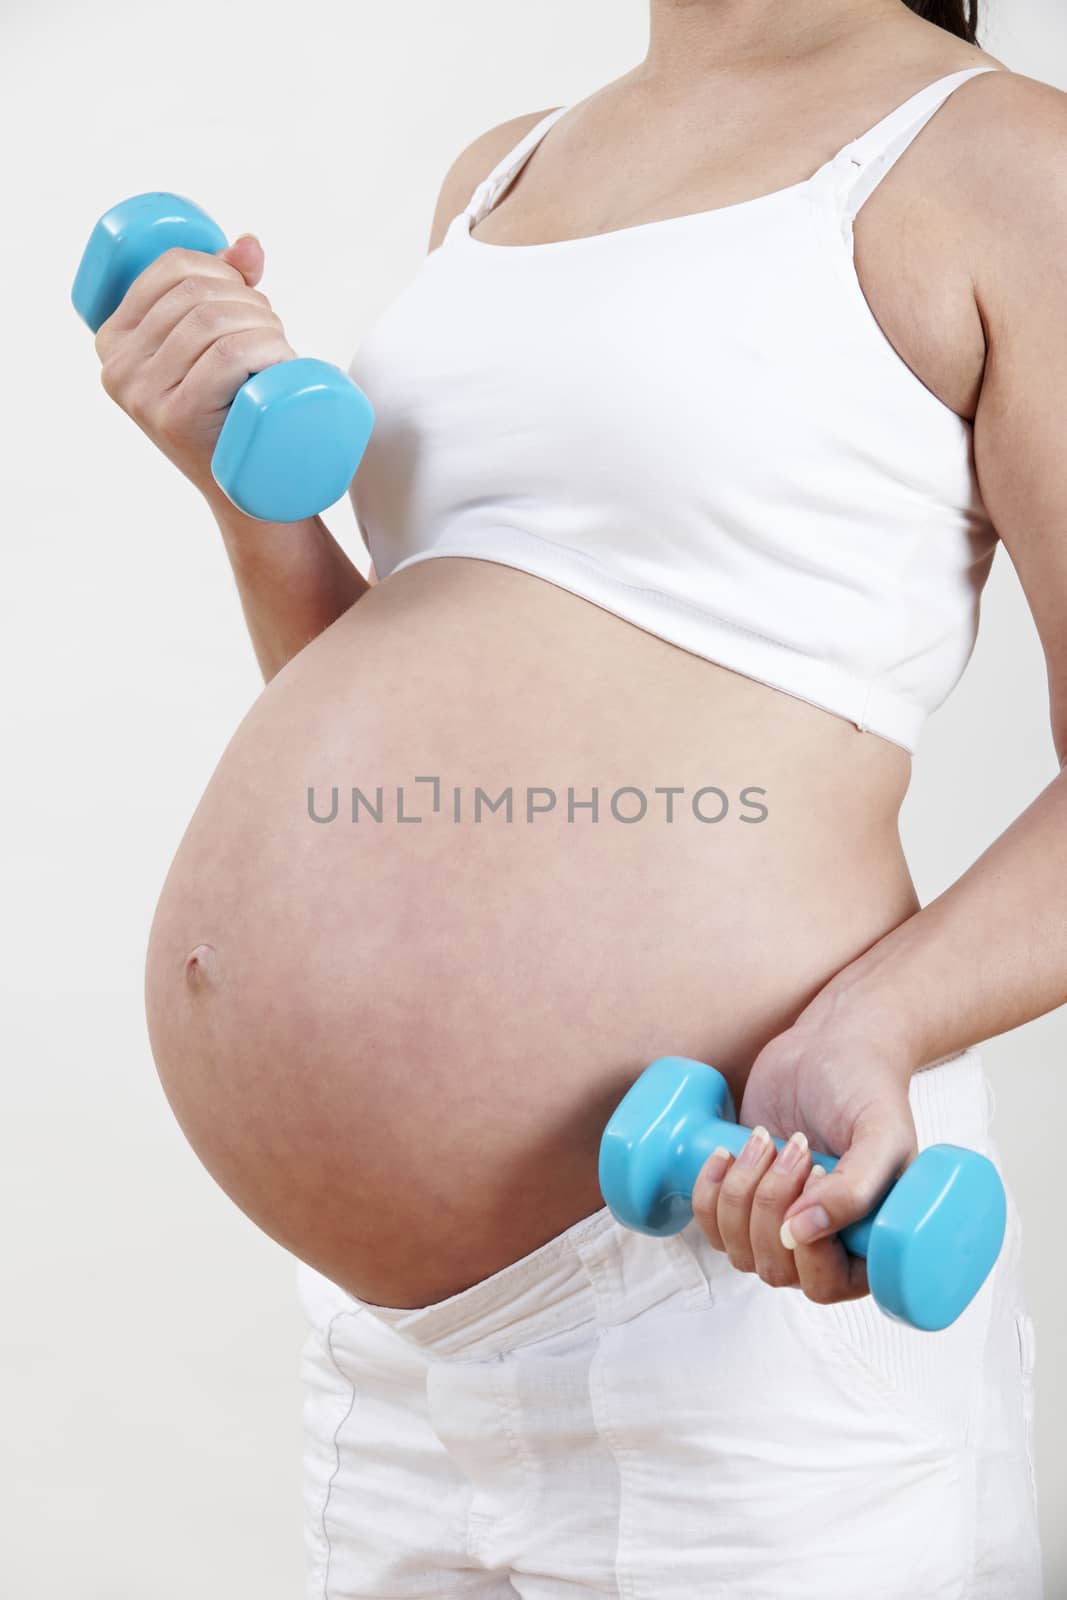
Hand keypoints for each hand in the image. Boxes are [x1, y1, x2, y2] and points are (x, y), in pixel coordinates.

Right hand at [93, 234, 296, 499]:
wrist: (251, 497)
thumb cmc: (235, 415)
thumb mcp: (216, 348)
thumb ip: (227, 290)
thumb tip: (250, 244)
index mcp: (112, 339)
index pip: (171, 268)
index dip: (223, 268)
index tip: (249, 300)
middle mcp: (117, 366)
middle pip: (198, 293)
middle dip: (252, 302)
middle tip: (273, 337)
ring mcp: (144, 396)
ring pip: (217, 322)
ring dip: (266, 325)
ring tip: (280, 354)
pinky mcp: (177, 419)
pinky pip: (226, 357)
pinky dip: (266, 349)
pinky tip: (282, 363)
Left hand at [690, 1016, 918, 1304]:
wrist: (831, 1043)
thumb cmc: (866, 1086)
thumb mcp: (882, 1132)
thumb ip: (857, 1187)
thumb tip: (797, 1236)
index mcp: (868, 1242)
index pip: (827, 1286)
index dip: (810, 1248)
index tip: (817, 1178)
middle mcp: (823, 1243)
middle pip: (775, 1268)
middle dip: (771, 1205)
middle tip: (795, 1145)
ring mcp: (778, 1221)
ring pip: (737, 1249)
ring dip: (740, 1194)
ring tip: (765, 1139)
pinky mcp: (743, 1195)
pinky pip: (711, 1223)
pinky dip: (709, 1191)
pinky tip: (723, 1152)